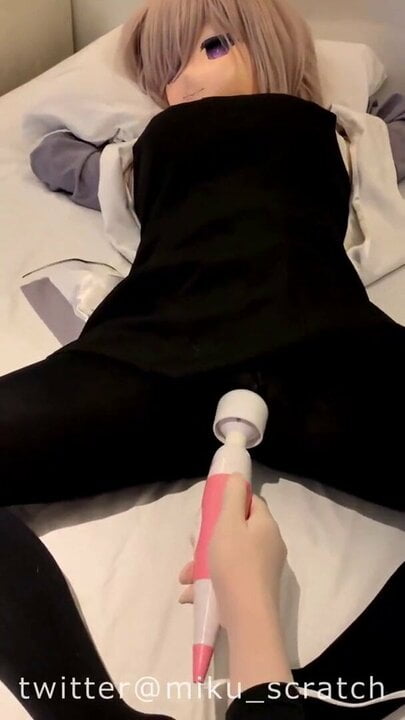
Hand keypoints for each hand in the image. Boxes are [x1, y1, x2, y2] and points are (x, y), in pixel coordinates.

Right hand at [179, 473, 286, 629]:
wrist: (248, 618)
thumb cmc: (235, 564)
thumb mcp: (228, 523)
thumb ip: (231, 498)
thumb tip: (237, 478)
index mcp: (266, 526)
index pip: (251, 503)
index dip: (230, 503)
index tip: (209, 512)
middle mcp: (269, 545)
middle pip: (237, 531)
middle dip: (209, 538)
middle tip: (192, 546)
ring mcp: (263, 569)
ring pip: (229, 556)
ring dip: (203, 563)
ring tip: (185, 577)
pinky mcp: (254, 589)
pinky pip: (230, 577)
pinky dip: (210, 582)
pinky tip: (191, 594)